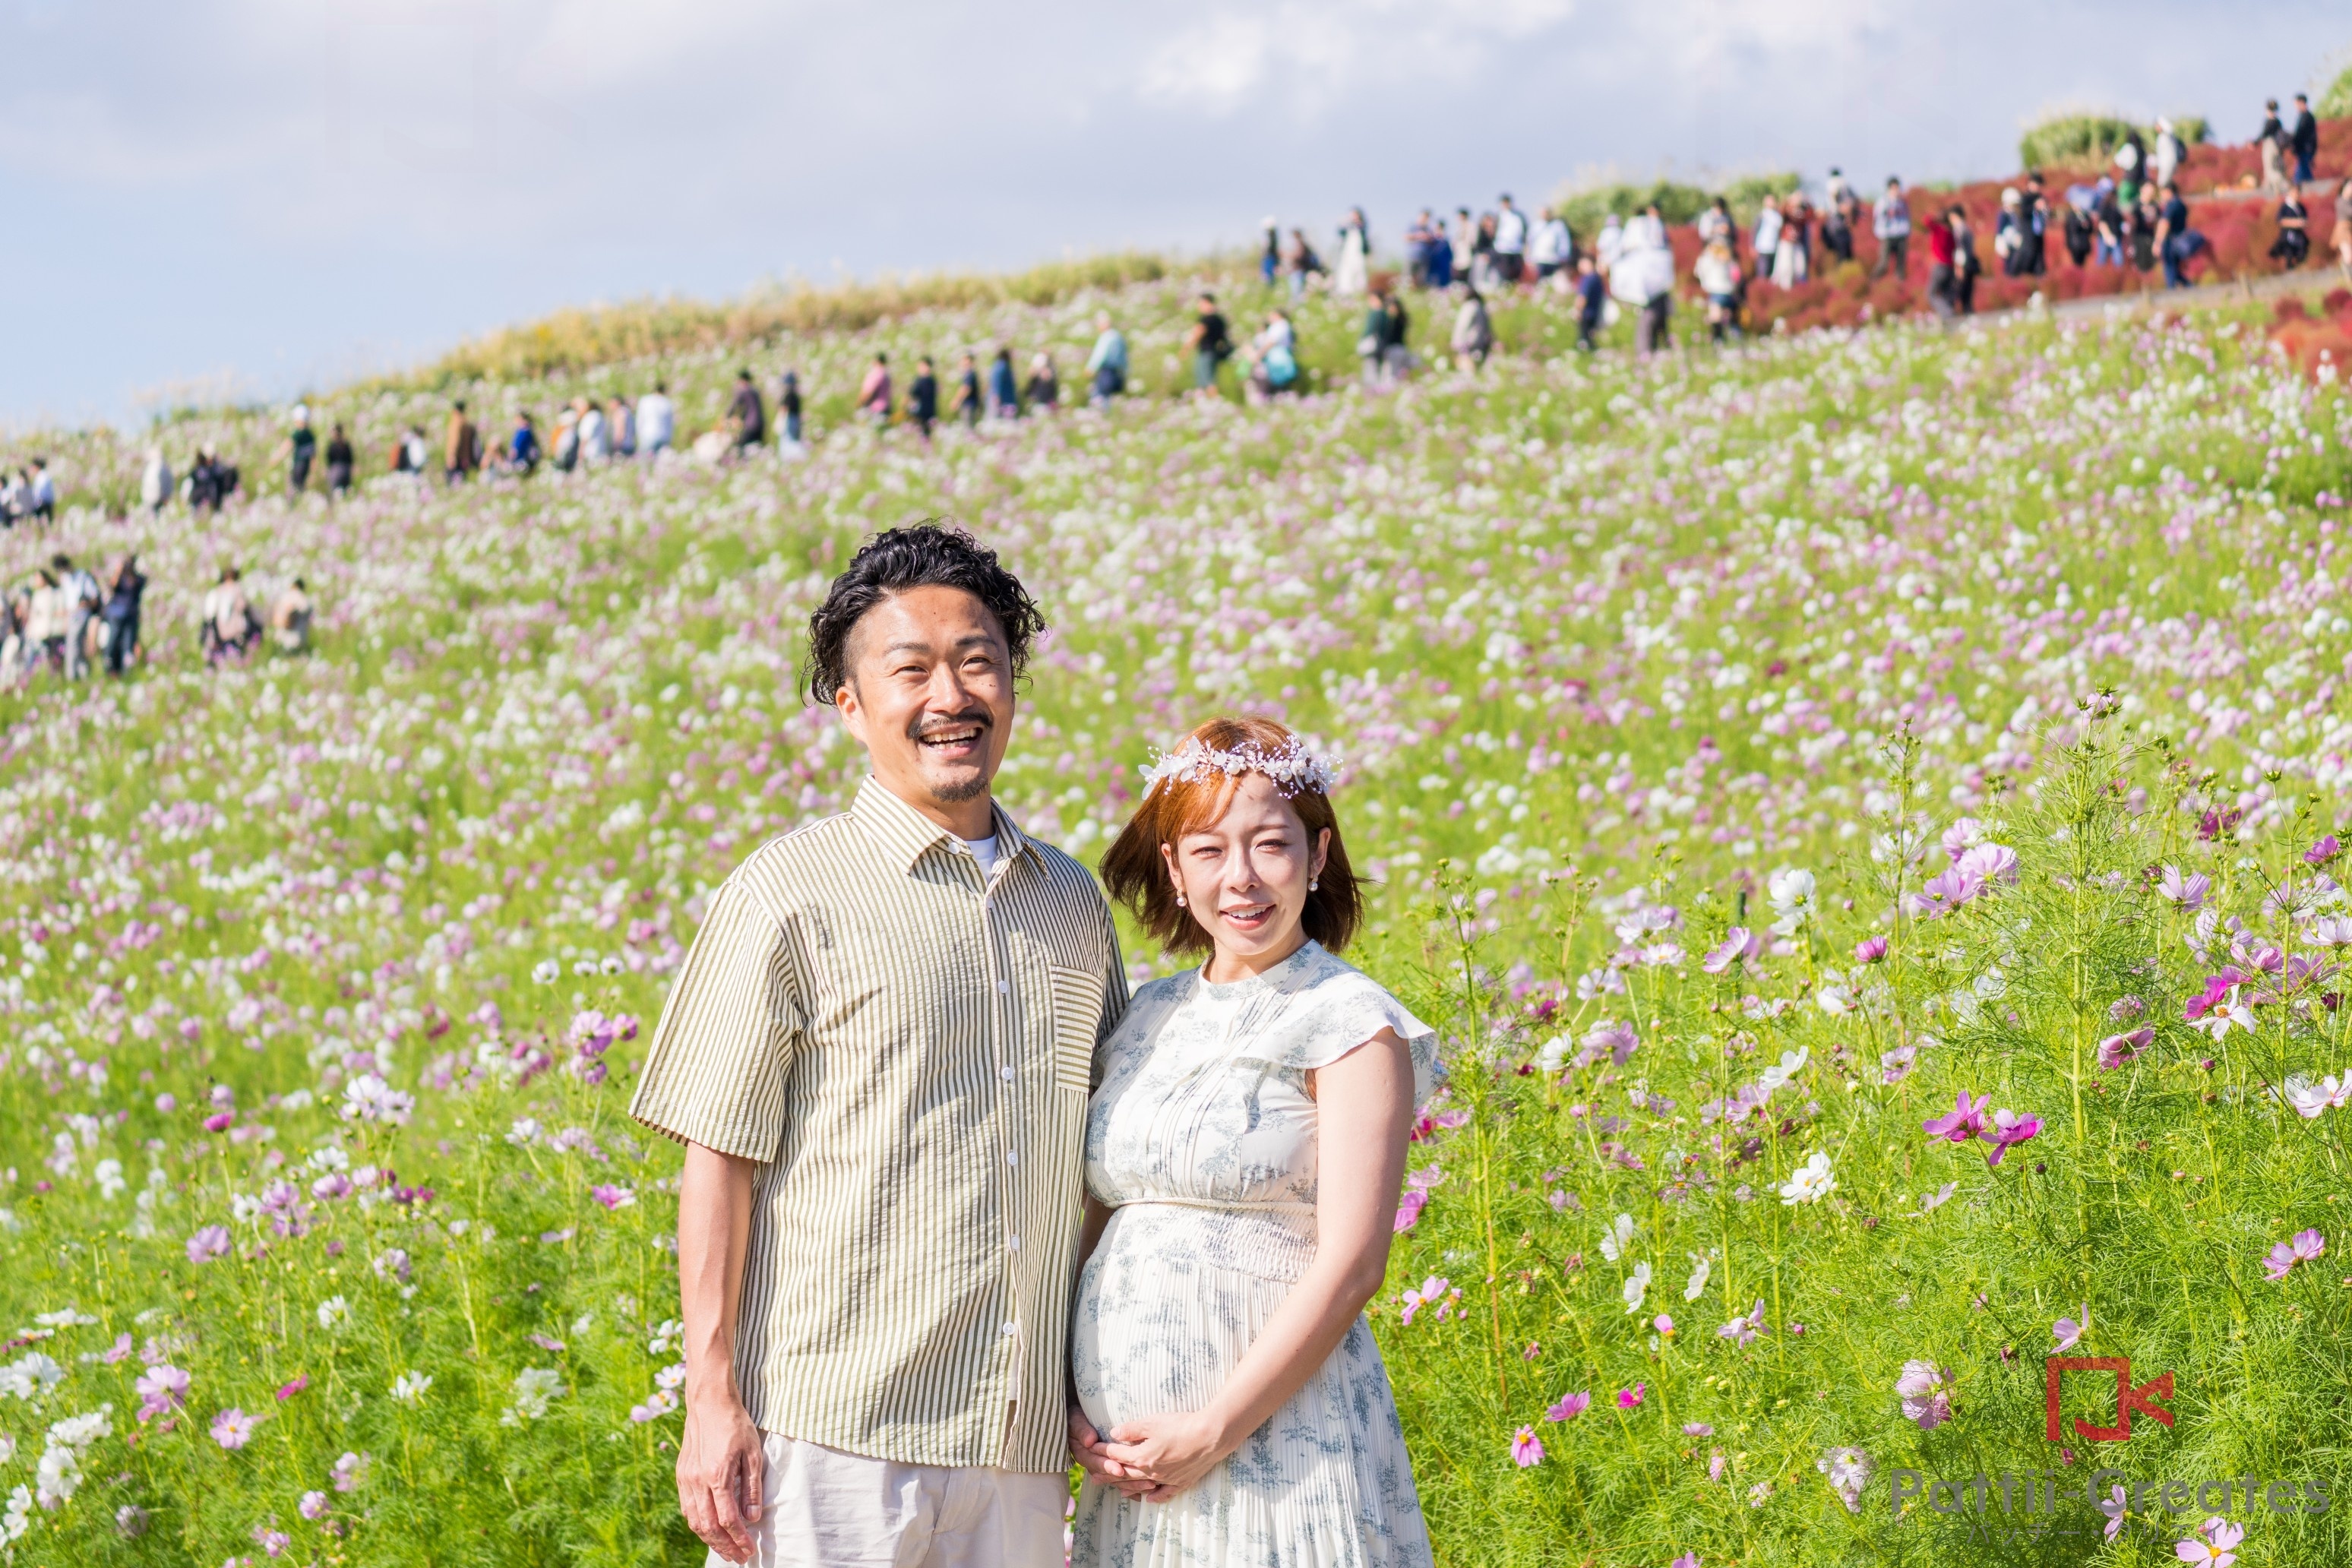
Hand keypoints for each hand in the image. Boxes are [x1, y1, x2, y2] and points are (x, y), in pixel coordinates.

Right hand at [677, 1394, 765, 1562]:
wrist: (709, 1402)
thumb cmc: (735, 1424)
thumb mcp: (753, 1453)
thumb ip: (752, 1487)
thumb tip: (752, 1517)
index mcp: (717, 1476)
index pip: (728, 1519)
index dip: (739, 1539)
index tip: (749, 1551)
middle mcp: (698, 1481)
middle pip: (709, 1526)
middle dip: (724, 1546)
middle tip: (738, 1558)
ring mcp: (686, 1479)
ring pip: (694, 1521)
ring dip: (710, 1540)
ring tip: (725, 1550)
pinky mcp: (681, 1475)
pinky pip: (687, 1508)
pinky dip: (698, 1524)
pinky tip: (708, 1530)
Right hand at [1069, 1405, 1154, 1498]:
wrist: (1077, 1417)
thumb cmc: (1077, 1416)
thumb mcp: (1075, 1419)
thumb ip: (1082, 1430)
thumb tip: (1089, 1441)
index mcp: (1083, 1454)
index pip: (1095, 1463)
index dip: (1107, 1466)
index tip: (1119, 1470)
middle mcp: (1093, 1463)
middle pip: (1110, 1475)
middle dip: (1127, 1479)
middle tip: (1145, 1481)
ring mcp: (1102, 1466)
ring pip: (1118, 1479)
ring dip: (1134, 1484)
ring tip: (1151, 1485)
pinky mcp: (1111, 1465)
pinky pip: (1123, 1479)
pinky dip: (1134, 1485)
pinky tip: (1147, 1489)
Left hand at [1096, 1410, 1229, 1501]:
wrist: (1210, 1437)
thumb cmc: (1180, 1426)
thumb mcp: (1152, 1422)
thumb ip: (1131, 1430)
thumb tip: (1114, 1434)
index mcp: (1142, 1457)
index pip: (1116, 1455)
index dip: (1103, 1451)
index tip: (1091, 1448)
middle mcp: (1151, 1472)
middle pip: (1125, 1474)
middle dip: (1108, 1474)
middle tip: (1094, 1477)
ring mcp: (1166, 1479)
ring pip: (1141, 1486)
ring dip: (1127, 1487)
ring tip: (1116, 1490)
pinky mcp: (1181, 1481)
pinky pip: (1164, 1493)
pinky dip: (1155, 1497)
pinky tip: (1148, 1499)